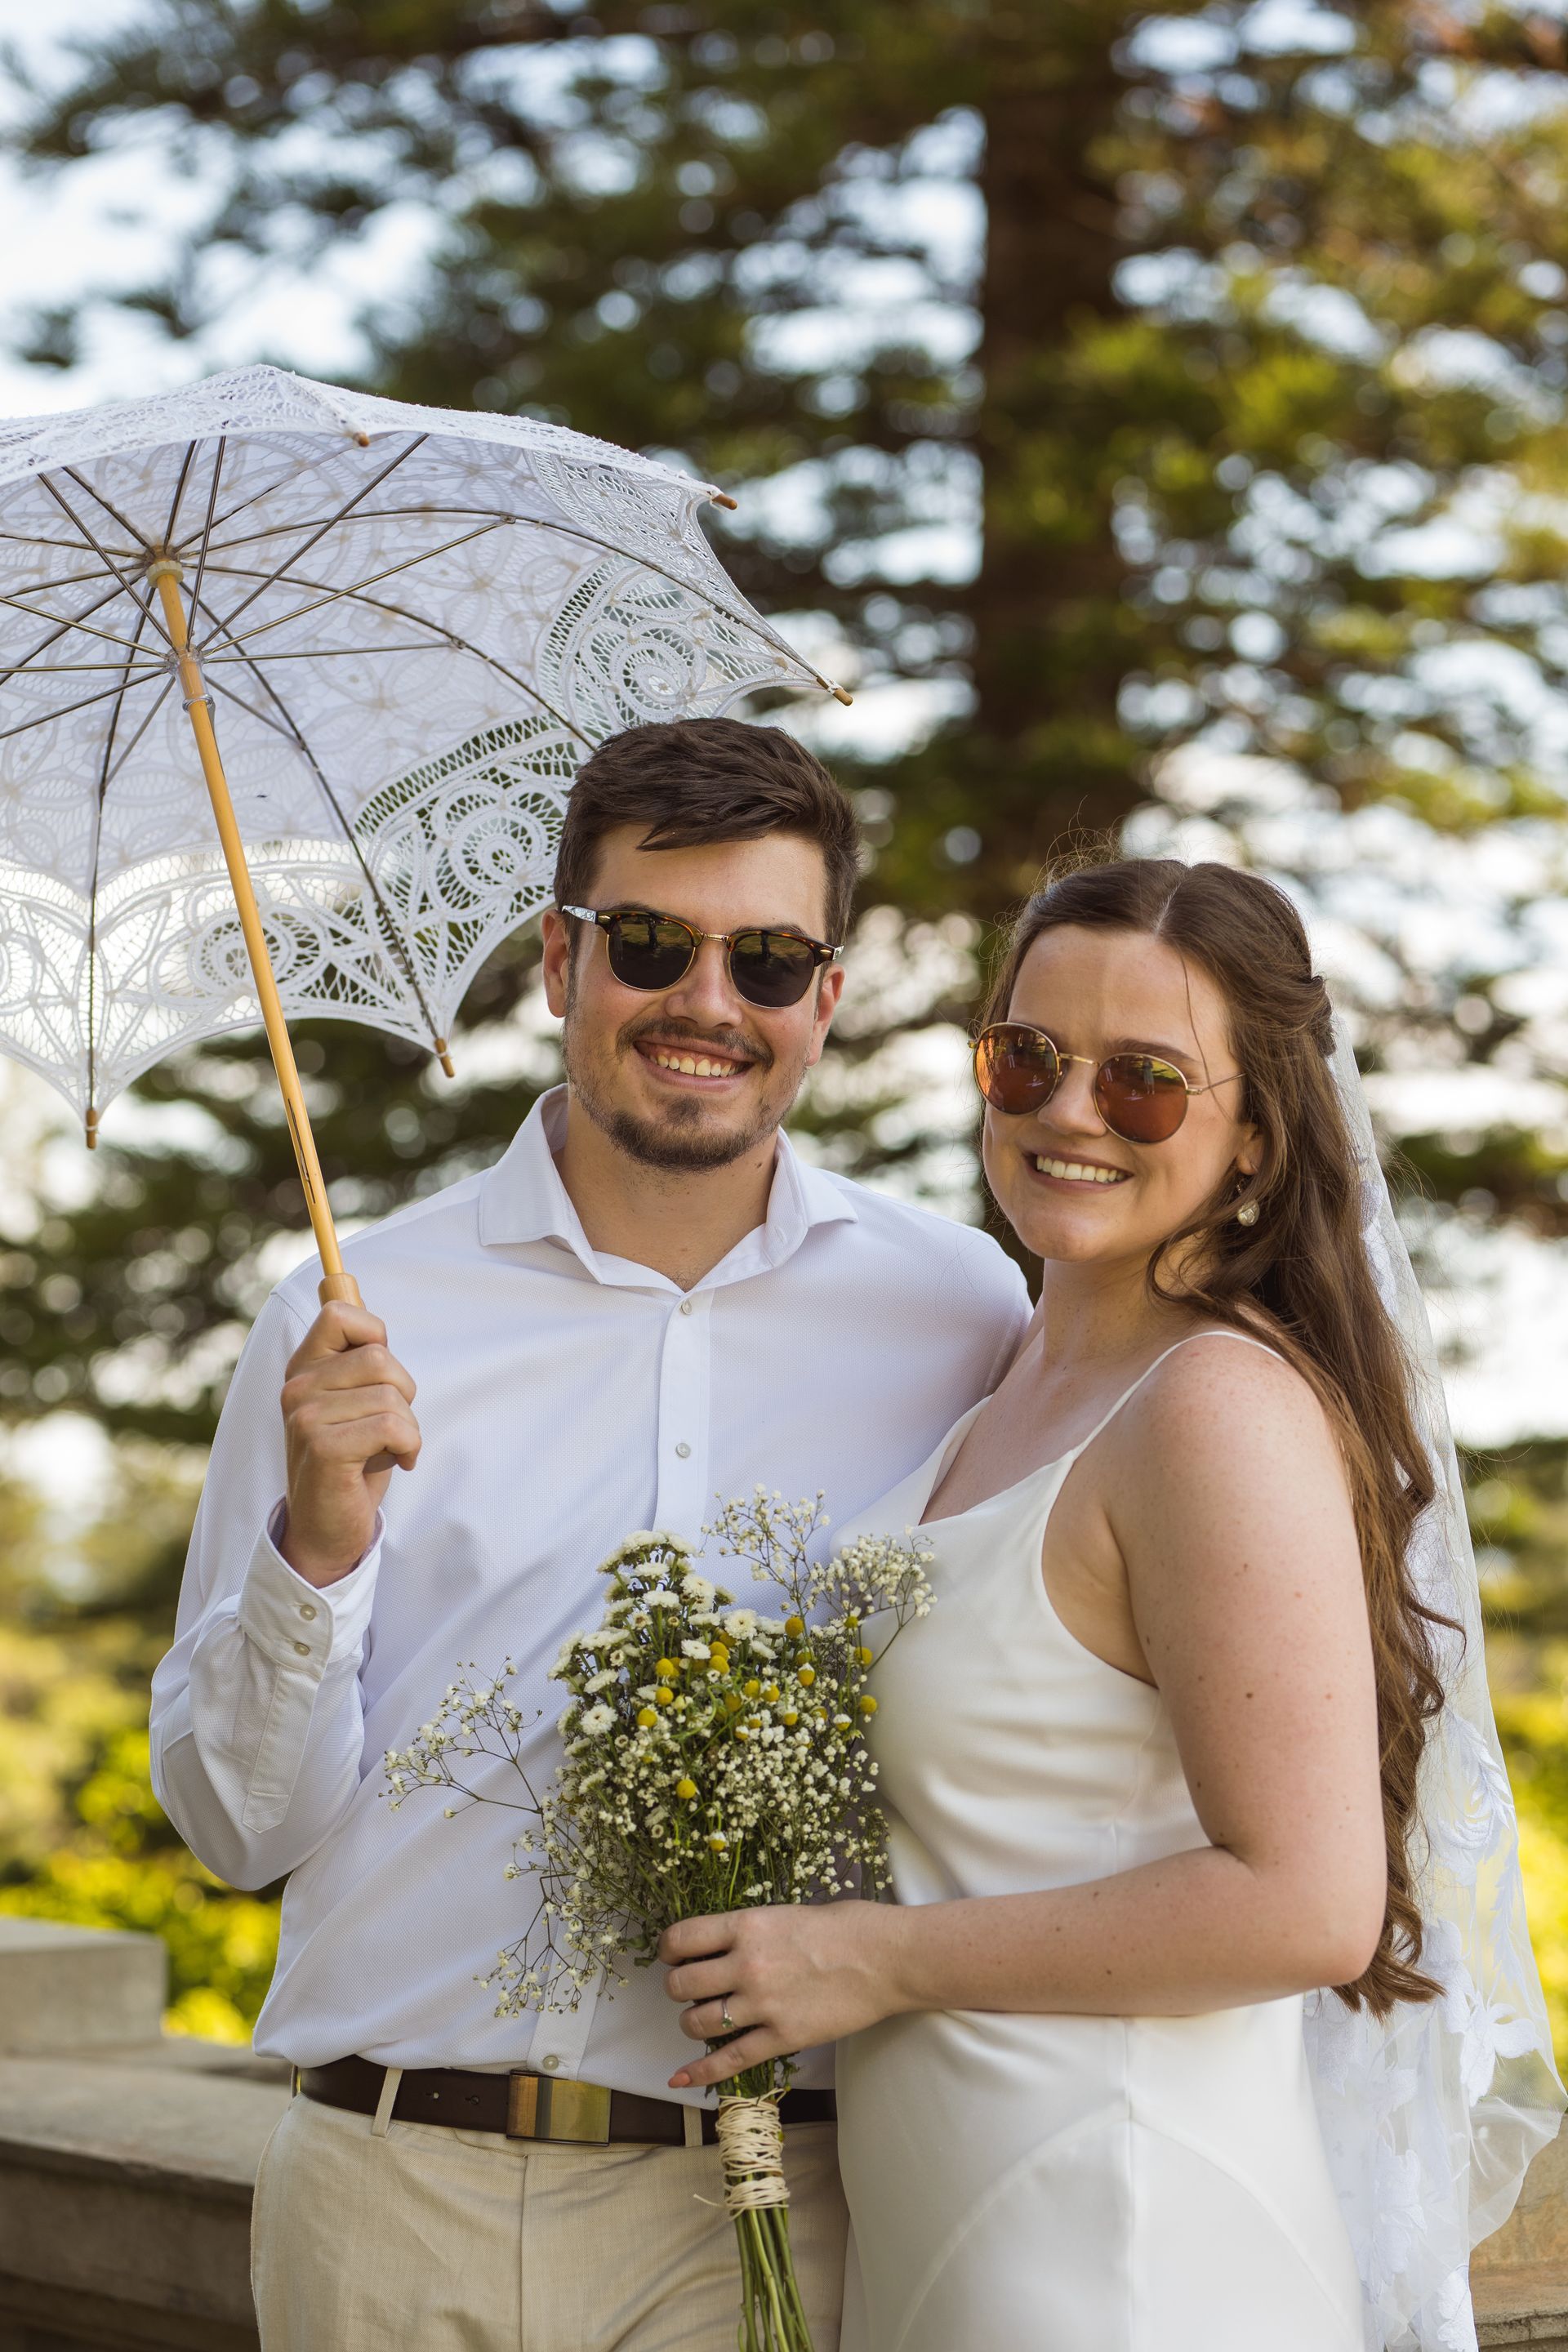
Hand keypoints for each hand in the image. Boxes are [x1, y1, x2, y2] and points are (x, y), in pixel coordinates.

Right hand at [278, 1302, 419, 1587]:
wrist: (327, 1528)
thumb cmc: (352, 1461)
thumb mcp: (354, 1402)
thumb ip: (357, 1359)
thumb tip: (356, 1295)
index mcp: (304, 1368)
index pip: (340, 1314)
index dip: (376, 1336)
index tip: (381, 1377)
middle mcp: (297, 1387)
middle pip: (380, 1358)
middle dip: (404, 1394)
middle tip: (393, 1428)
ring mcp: (305, 1417)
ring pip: (391, 1395)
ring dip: (408, 1428)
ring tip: (390, 1450)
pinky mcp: (322, 1447)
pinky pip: (391, 1426)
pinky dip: (409, 1446)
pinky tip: (398, 1463)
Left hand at [659, 1900, 900, 2089]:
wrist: (886, 1958)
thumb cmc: (845, 1927)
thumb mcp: (787, 1913)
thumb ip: (751, 1931)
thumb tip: (724, 1944)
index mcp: (747, 1926)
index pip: (681, 1938)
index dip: (669, 1950)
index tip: (673, 1956)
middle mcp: (746, 1965)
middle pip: (681, 1986)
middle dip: (678, 1990)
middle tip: (691, 1990)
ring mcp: (763, 2005)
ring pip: (697, 2024)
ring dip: (692, 2024)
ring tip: (704, 2019)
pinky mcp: (782, 2038)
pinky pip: (729, 2060)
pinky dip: (700, 2073)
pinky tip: (681, 2079)